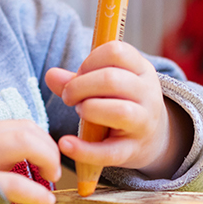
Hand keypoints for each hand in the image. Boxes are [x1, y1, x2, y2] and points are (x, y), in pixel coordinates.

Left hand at [0, 120, 59, 203]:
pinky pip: (10, 124)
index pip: (12, 184)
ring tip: (45, 165)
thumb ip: (0, 203)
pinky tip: (30, 155)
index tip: (49, 202)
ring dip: (42, 143)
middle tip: (52, 177)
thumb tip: (40, 200)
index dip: (37, 194)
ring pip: (22, 125)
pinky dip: (28, 137)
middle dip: (48, 156)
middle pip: (23, 140)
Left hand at [45, 41, 191, 179]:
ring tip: (80, 111)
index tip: (80, 73)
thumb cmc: (122, 102)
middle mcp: (148, 93)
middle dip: (80, 86)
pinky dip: (84, 149)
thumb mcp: (106, 85)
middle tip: (69, 96)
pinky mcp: (133, 150)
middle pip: (112, 80)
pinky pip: (109, 152)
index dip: (90, 61)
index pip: (116, 52)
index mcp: (141, 69)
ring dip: (89, 109)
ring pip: (120, 111)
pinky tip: (66, 144)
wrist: (152, 137)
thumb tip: (51, 75)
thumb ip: (78, 79)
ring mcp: (144, 122)